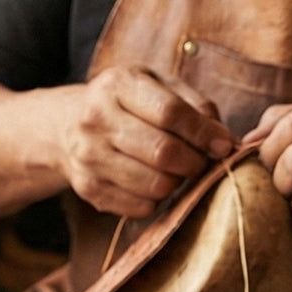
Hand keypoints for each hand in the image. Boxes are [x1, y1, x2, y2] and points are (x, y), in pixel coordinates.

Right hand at [60, 66, 232, 218]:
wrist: (64, 126)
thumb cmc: (124, 103)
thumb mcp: (156, 86)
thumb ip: (194, 106)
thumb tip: (226, 143)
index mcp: (117, 85)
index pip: (170, 112)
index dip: (204, 133)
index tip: (224, 145)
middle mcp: (95, 120)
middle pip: (162, 152)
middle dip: (194, 162)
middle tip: (201, 162)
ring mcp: (88, 157)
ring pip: (154, 185)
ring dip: (177, 183)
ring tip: (176, 171)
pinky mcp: (88, 188)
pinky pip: (140, 207)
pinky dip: (156, 200)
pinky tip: (152, 182)